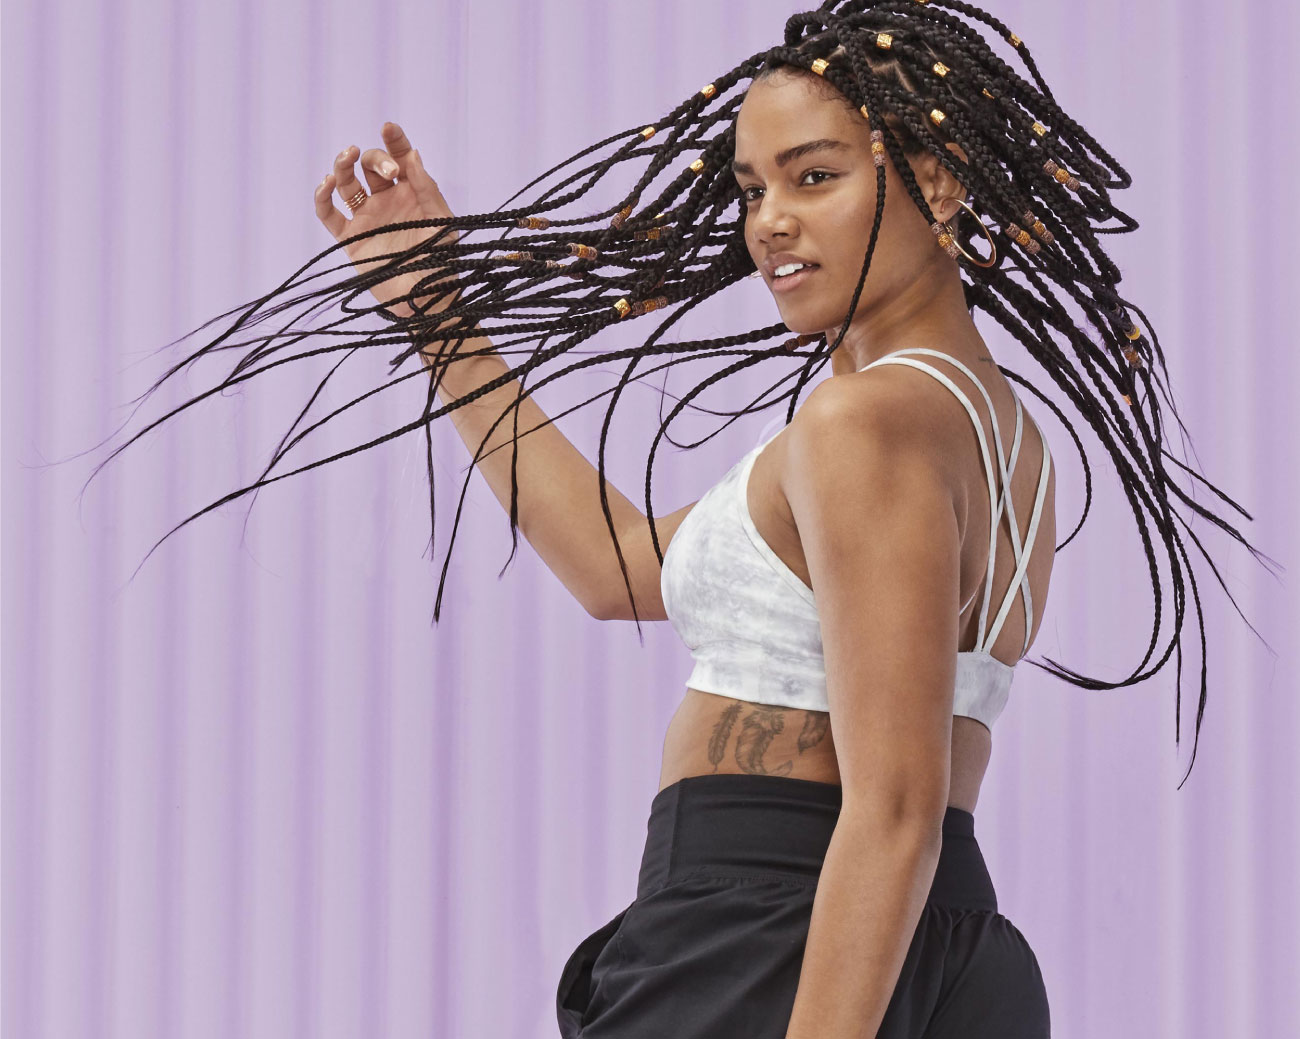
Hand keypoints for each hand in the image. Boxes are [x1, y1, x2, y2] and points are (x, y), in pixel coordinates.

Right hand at [314, 121, 460, 319]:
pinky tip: (328, 183)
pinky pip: (328, 213)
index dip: (394, 140)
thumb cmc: (443, 261)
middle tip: (391, 171)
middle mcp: (387, 201)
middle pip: (370, 165)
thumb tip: (413, 154)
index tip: (389, 127)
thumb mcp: (442, 221)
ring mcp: (367, 218)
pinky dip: (322, 196)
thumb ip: (427, 188)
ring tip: (347, 156)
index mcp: (412, 193)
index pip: (400, 157)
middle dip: (378, 159)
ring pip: (346, 182)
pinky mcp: (350, 238)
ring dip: (343, 165)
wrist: (427, 298)